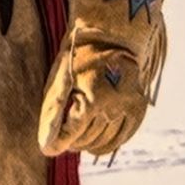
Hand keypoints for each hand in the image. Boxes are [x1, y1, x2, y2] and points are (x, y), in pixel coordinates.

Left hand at [38, 39, 147, 157]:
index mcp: (92, 98)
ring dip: (88, 144)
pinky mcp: (138, 109)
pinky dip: (107, 144)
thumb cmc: (81, 55)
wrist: (114, 35)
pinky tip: (95, 144)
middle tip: (61, 140)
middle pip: (87, 139)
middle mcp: (114, 107)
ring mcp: (129, 109)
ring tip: (75, 140)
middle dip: (71, 142)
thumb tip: (46, 145)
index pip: (71, 134)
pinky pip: (122, 137)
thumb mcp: (60, 78)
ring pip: (105, 141)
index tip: (47, 149)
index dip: (58, 143)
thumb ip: (53, 112)